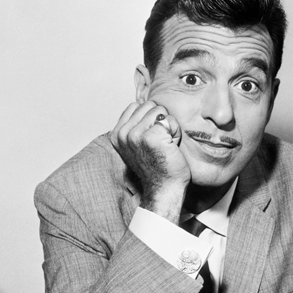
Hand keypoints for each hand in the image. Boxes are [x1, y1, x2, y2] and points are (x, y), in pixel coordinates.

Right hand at [109, 101, 189, 222]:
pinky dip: (176, 133)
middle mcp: (123, 134)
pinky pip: (171, 120)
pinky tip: (171, 148)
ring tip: (165, 145)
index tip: (151, 140)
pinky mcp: (152, 137)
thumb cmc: (157, 167)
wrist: (164, 188)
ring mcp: (135, 135)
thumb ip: (136, 125)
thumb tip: (143, 103)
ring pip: (160, 111)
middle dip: (160, 122)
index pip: (136, 105)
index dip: (149, 120)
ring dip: (169, 127)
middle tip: (160, 144)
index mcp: (117, 134)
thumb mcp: (138, 143)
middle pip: (150, 105)